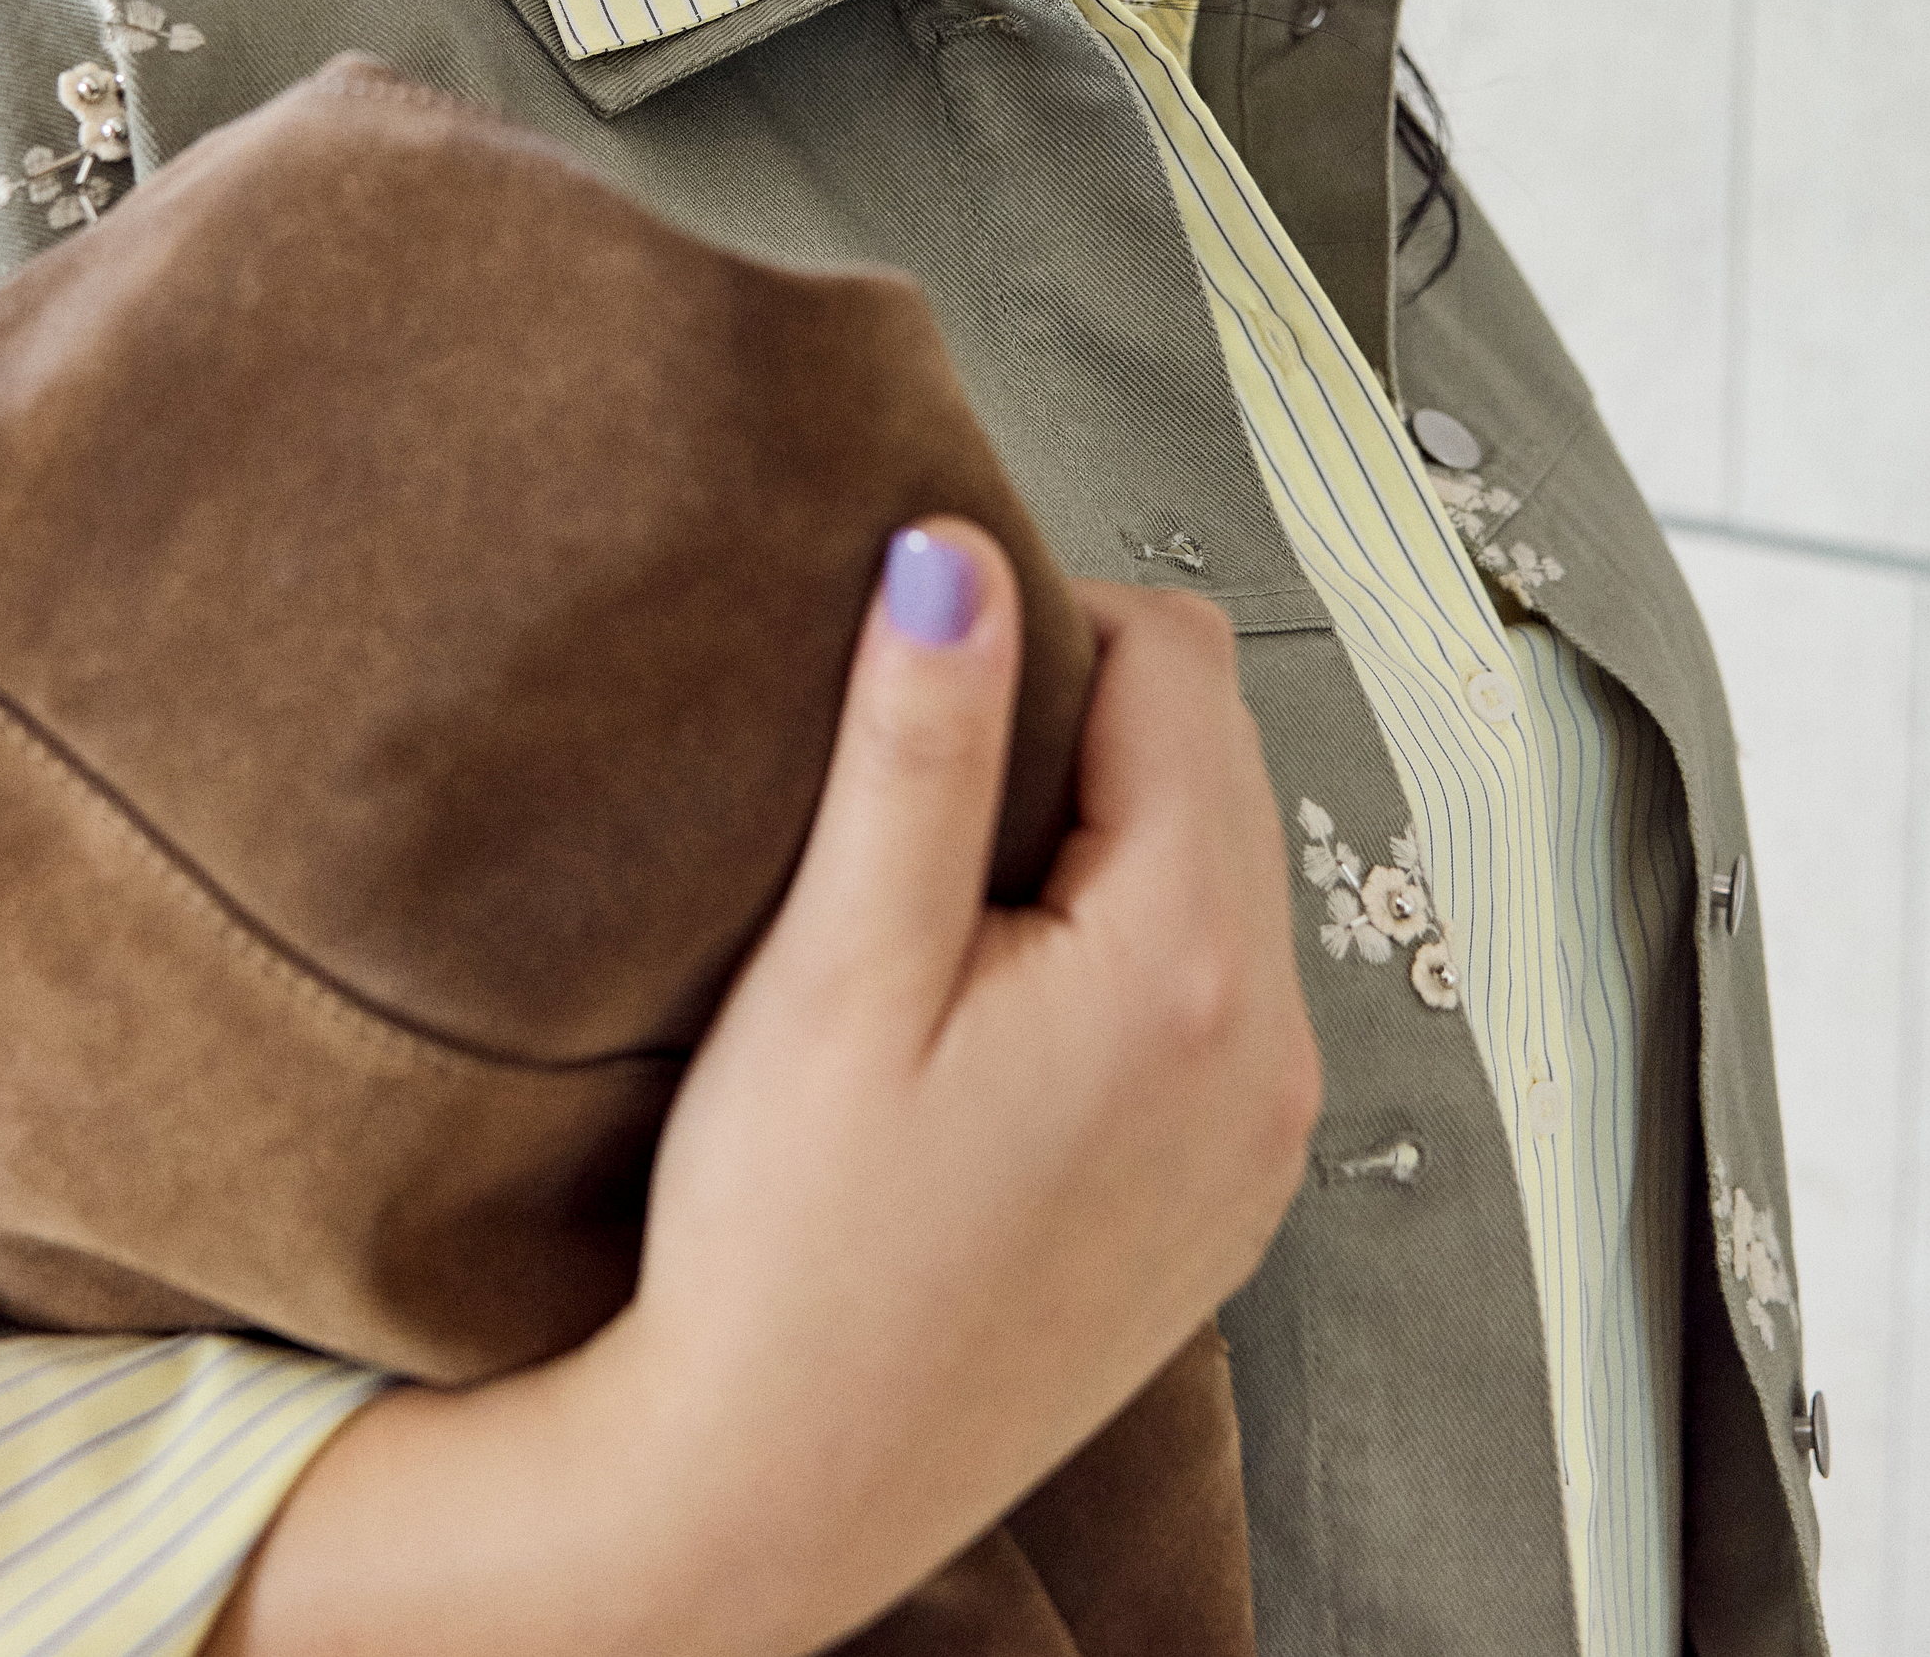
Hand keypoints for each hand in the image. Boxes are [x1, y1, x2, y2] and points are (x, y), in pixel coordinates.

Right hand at [220, 525, 1317, 1656]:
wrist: (772, 1494)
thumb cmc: (784, 1251)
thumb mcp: (837, 966)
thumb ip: (918, 741)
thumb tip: (954, 550)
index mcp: (1189, 971)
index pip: (1180, 659)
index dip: (1046, 628)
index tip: (926, 694)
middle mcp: (1272, 1053)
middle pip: (1216, 757)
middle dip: (1082, 735)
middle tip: (922, 813)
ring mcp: (1264, 1140)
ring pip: (1220, 869)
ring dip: (1106, 844)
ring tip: (950, 921)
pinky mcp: (1231, 1200)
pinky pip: (1217, 995)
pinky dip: (1127, 958)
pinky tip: (997, 1022)